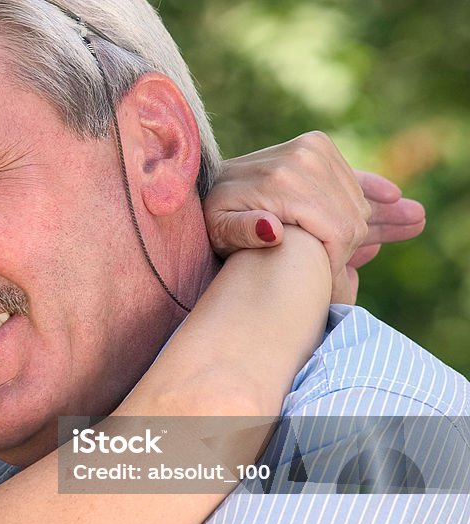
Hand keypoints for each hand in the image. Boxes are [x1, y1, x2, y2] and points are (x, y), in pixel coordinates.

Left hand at [203, 131, 425, 304]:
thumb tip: (273, 230)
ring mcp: (312, 148)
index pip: (337, 232)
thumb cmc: (213, 217)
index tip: (328, 289)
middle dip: (354, 247)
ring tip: (406, 226)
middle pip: (350, 217)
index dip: (336, 264)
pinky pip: (352, 175)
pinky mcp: (316, 144)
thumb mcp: (217, 231)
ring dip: (369, 221)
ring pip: (355, 200)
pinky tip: (393, 197)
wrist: (208, 182)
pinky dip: (371, 190)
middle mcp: (302, 159)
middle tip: (349, 271)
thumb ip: (241, 232)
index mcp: (282, 182)